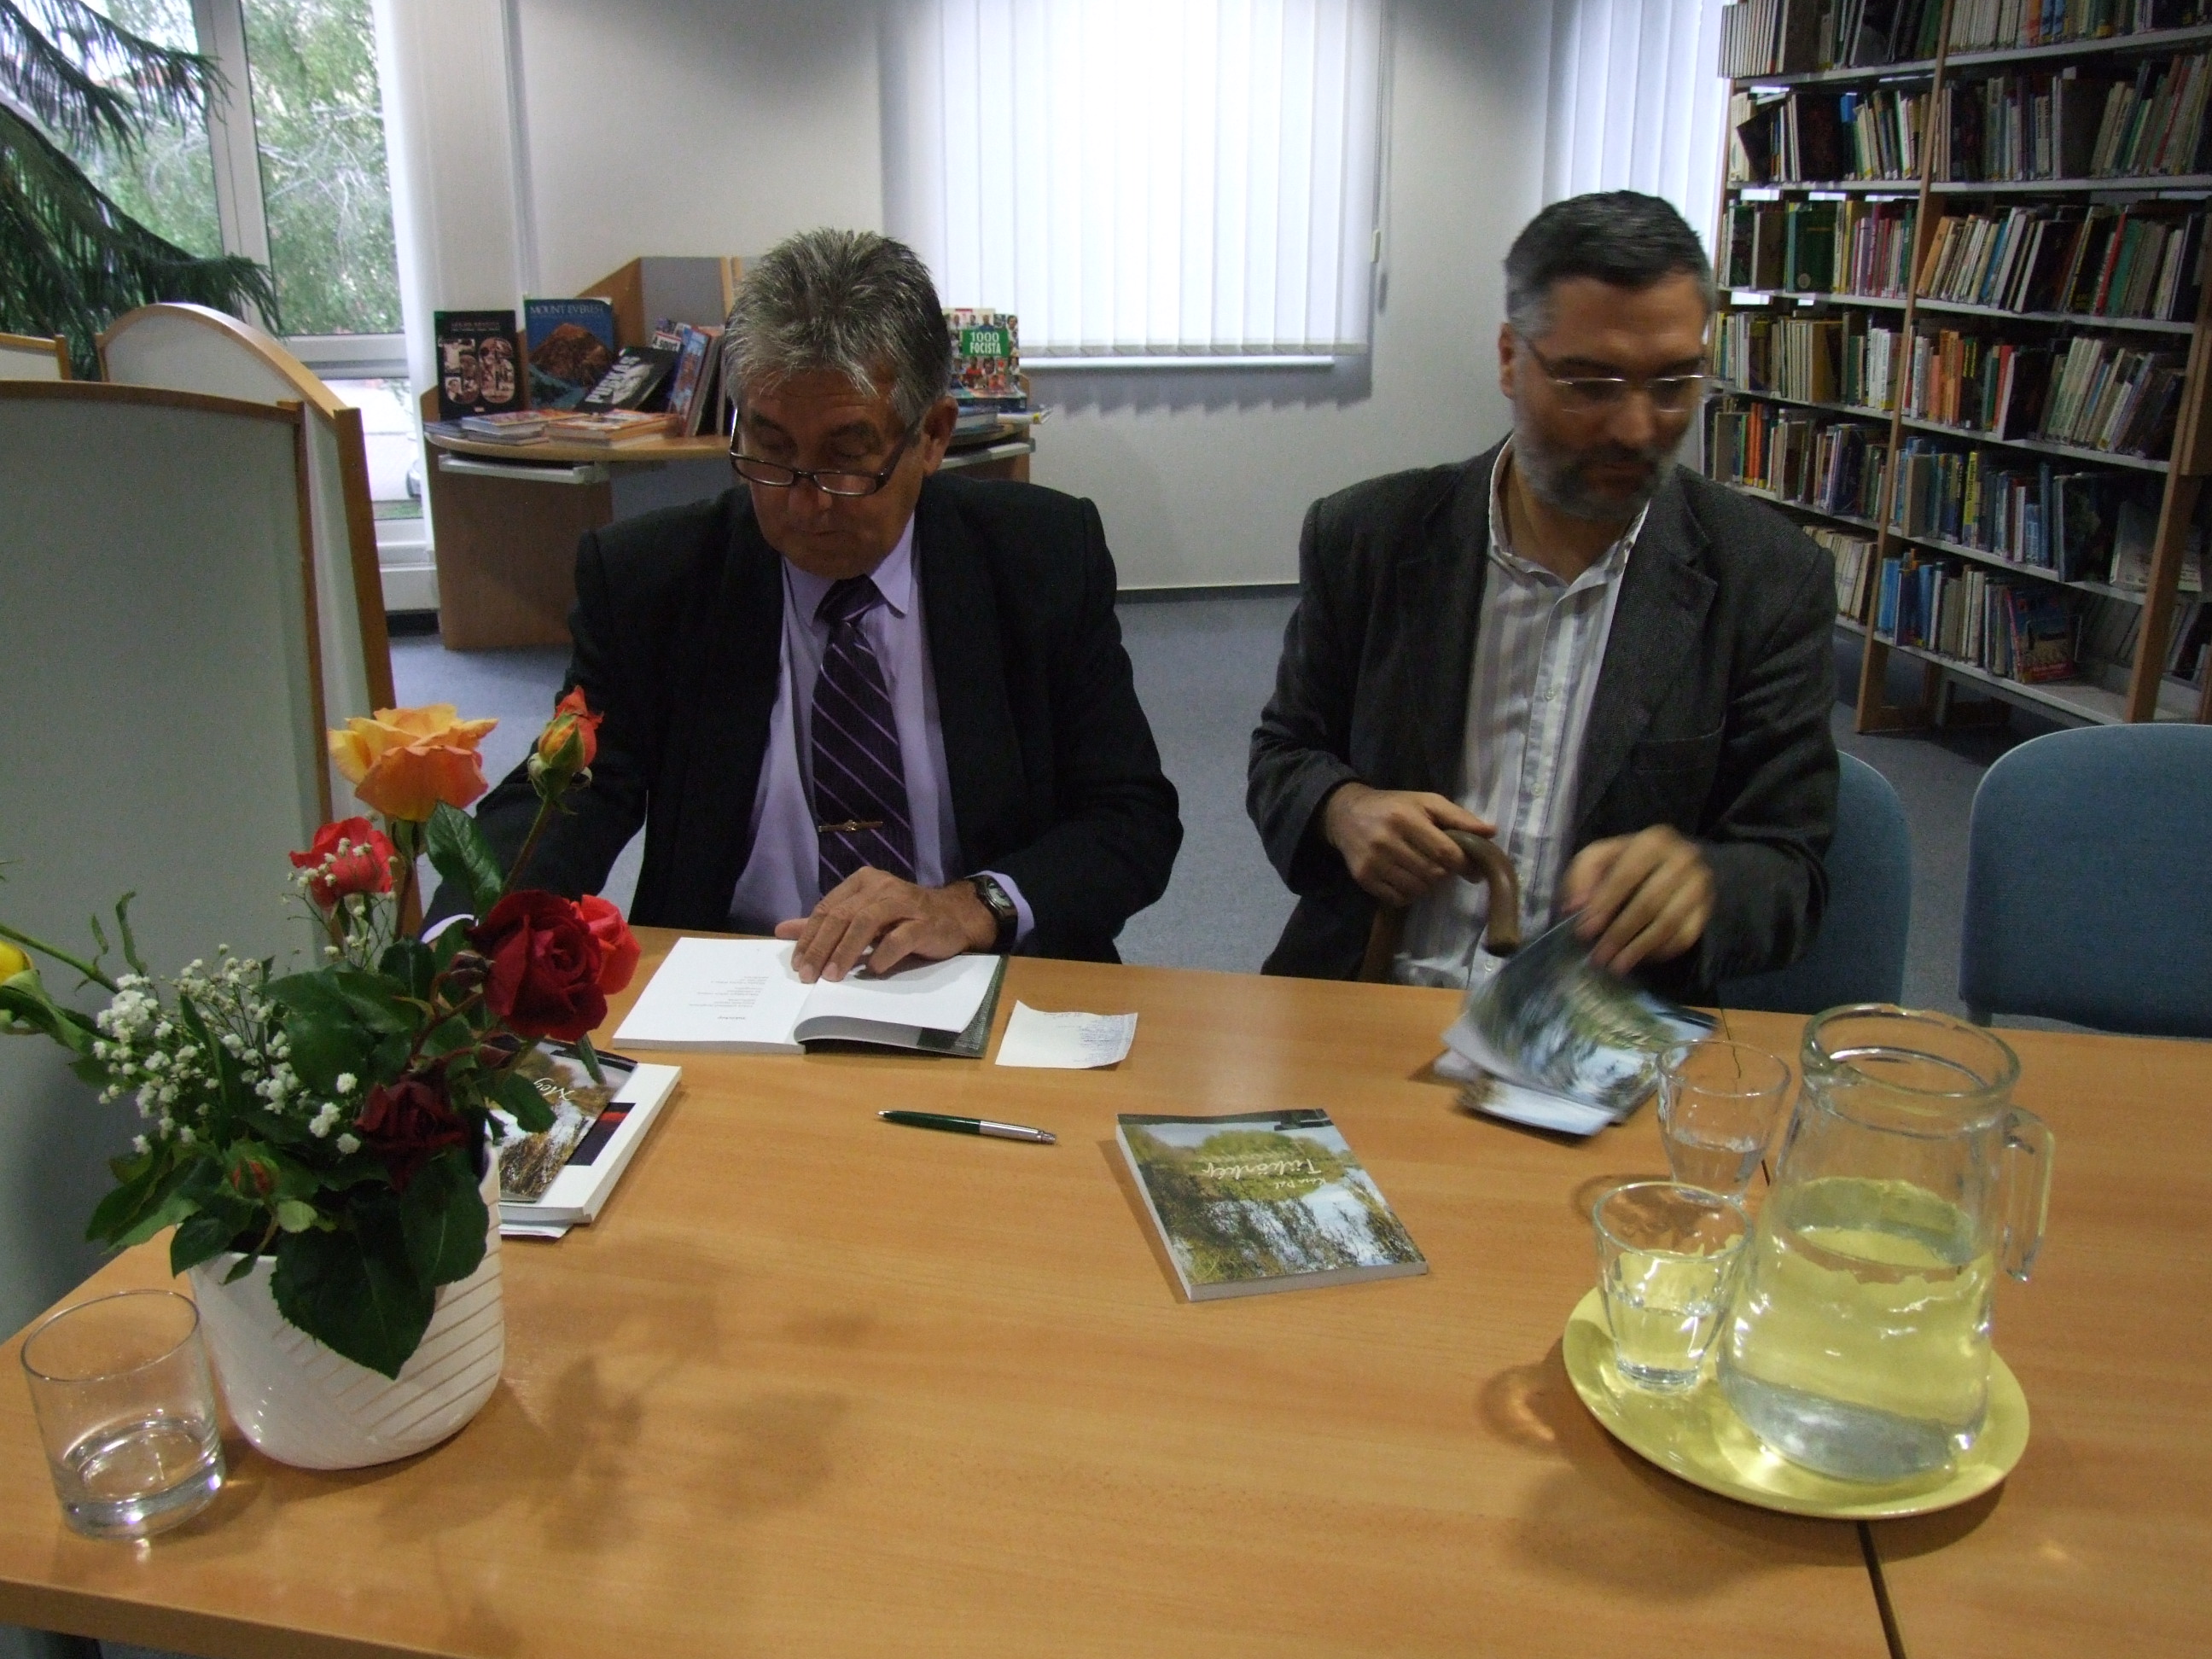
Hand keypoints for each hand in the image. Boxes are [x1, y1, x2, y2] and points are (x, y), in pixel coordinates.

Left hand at [774, 868, 996, 982]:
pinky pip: (900, 938)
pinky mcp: (924, 922)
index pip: (827, 908)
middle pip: (842, 916)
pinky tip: (873, 970)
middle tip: (808, 976)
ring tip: (832, 976)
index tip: (798, 965)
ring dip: (846, 951)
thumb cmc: (903, 919)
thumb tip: (782, 931)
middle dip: (821, 947)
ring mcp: (904, 903)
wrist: (954, 917)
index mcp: (863, 882)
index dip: (809, 937)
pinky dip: (883, 954)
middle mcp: (881, 886)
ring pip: (867, 923)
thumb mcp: (862, 917)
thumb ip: (825, 924)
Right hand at [1321, 783, 1496, 906]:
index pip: (1445, 852)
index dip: (1463, 864)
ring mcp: (1373, 863)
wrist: (1346, 814)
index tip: (1470, 866)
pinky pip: (1399, 899)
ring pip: (1417, 889)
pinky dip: (1410, 894)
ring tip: (1425, 870)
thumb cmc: (1394, 806)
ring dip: (1429, 885)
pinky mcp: (1363, 878)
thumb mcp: (1427, 802)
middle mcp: (1387, 841)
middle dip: (1445, 874)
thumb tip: (1492, 832)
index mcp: (1406, 819)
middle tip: (1444, 866)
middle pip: (1433, 874)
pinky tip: (1408, 878)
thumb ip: (1459, 817)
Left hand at [1561, 826, 1713, 974]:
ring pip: (1669, 923)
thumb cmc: (1629, 860)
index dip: (1604, 904)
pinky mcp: (1707, 908)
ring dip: (1639, 948)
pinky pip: (1686, 936)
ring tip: (1617, 966)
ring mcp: (1699, 885)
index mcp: (1654, 841)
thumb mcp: (1601, 857)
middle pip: (1649, 903)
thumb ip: (1582, 876)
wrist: (1675, 861)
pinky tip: (1641, 958)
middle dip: (1620, 933)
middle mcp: (1683, 860)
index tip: (1586, 931)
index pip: (1627, 875)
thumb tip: (1576, 907)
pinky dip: (1662, 951)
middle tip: (1599, 956)